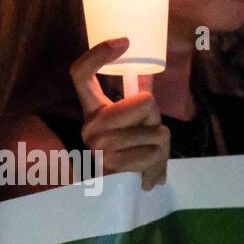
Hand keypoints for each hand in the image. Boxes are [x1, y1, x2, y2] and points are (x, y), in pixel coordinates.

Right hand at [70, 37, 170, 190]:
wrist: (114, 201)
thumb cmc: (127, 160)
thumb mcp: (130, 129)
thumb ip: (136, 105)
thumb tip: (146, 74)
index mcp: (93, 111)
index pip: (81, 74)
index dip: (99, 54)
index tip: (124, 41)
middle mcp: (89, 125)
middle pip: (144, 101)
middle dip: (156, 119)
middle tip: (147, 137)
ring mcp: (97, 146)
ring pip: (156, 130)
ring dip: (162, 146)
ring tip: (149, 161)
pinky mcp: (110, 166)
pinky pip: (153, 153)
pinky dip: (158, 165)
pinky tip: (148, 176)